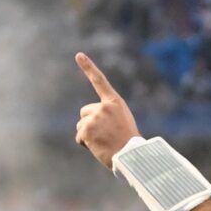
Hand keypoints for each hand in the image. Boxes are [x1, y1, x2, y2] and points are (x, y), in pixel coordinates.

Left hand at [74, 52, 141, 169]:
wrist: (132, 156)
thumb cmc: (129, 143)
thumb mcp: (122, 122)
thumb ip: (107, 115)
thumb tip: (89, 122)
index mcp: (115, 102)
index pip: (100, 81)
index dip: (88, 67)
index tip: (79, 55)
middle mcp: (103, 107)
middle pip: (85, 112)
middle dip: (90, 123)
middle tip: (106, 135)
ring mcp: (94, 117)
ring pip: (81, 125)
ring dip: (88, 135)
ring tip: (104, 142)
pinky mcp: (87, 129)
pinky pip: (79, 137)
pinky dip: (85, 144)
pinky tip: (98, 147)